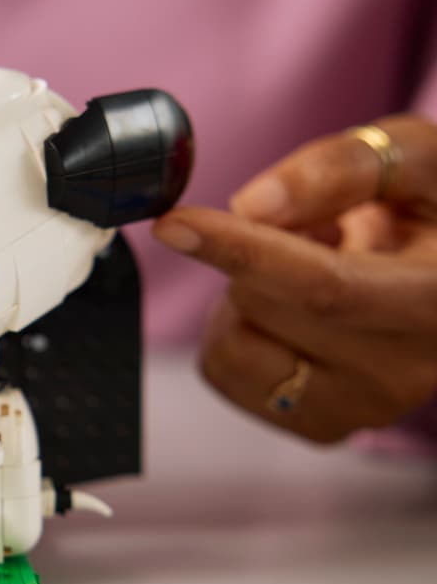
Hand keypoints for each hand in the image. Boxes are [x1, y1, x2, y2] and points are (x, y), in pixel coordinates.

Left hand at [152, 114, 436, 442]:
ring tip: (306, 276)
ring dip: (242, 298)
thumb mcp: (411, 157)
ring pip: (234, 346)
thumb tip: (253, 207)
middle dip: (254, 254)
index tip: (173, 225)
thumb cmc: (431, 206)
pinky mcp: (321, 426)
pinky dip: (236, 334)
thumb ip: (340, 170)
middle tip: (312, 233)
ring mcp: (363, 409)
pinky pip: (224, 374)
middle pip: (263, 304)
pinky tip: (294, 317)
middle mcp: (406, 371)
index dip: (240, 251)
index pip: (323, 286)